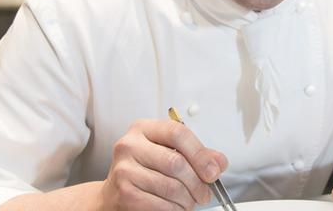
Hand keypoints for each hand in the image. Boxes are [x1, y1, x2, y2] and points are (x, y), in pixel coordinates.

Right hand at [97, 119, 227, 209]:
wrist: (113, 195)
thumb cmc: (143, 171)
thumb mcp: (167, 154)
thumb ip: (195, 155)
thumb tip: (218, 162)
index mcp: (143, 129)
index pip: (178, 133)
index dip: (201, 154)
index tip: (213, 171)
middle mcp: (129, 145)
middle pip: (176, 163)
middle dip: (198, 183)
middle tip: (204, 194)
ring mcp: (124, 170)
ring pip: (171, 187)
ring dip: (188, 200)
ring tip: (189, 202)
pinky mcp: (124, 193)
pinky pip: (161, 205)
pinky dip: (175, 210)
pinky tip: (175, 208)